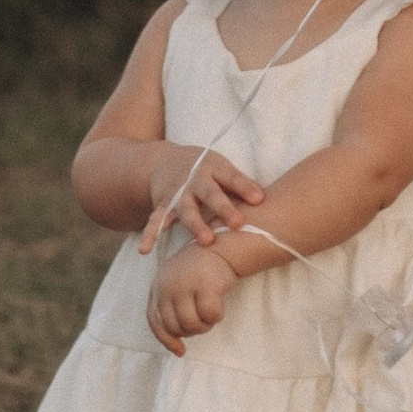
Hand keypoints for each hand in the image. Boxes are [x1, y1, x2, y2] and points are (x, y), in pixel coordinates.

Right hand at [138, 146, 264, 259]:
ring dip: (195, 225)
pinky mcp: (162, 205)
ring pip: (186, 210)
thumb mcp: (223, 169)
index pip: (232, 178)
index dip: (246, 188)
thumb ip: (241, 185)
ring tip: (206, 241)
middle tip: (237, 224)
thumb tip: (266, 200)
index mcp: (214, 168)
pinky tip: (145, 250)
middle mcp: (195, 180)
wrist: (165, 161)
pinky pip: (155, 221)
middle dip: (223, 209)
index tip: (259, 199)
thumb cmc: (205, 169)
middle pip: (211, 195)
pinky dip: (150, 235)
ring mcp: (177, 193)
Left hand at [147, 239, 235, 356]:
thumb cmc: (199, 273)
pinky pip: (210, 316)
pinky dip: (216, 317)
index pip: (155, 321)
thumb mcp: (178, 287)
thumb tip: (178, 350)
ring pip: (192, 324)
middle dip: (191, 331)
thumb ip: (172, 311)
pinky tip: (220, 307)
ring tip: (211, 316)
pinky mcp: (205, 285)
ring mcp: (186, 285)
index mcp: (158, 286)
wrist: (219, 246)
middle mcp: (168, 285)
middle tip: (203, 322)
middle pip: (176, 327)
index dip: (167, 340)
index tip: (181, 351)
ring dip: (205, 326)